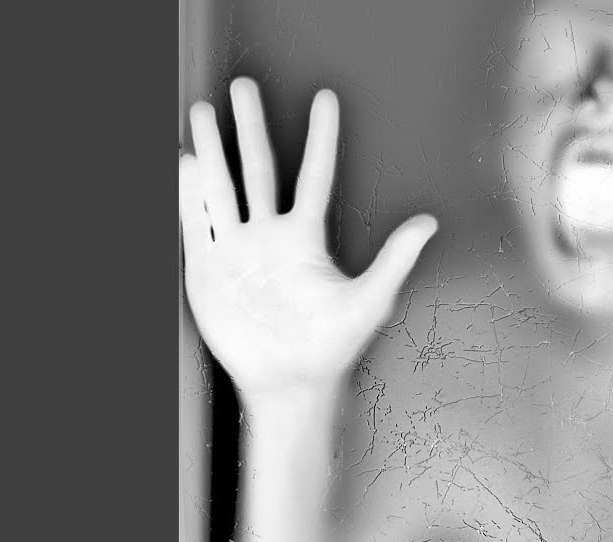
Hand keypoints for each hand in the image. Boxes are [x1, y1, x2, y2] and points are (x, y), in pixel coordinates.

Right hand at [179, 78, 436, 399]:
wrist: (289, 383)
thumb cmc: (333, 346)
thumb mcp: (369, 300)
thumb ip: (396, 259)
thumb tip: (430, 222)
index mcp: (306, 238)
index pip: (314, 175)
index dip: (322, 138)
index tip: (326, 98)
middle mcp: (269, 236)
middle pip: (257, 169)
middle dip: (250, 127)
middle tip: (243, 86)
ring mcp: (236, 251)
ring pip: (221, 189)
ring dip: (211, 152)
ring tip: (202, 112)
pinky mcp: (209, 271)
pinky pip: (196, 226)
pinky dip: (187, 196)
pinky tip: (182, 164)